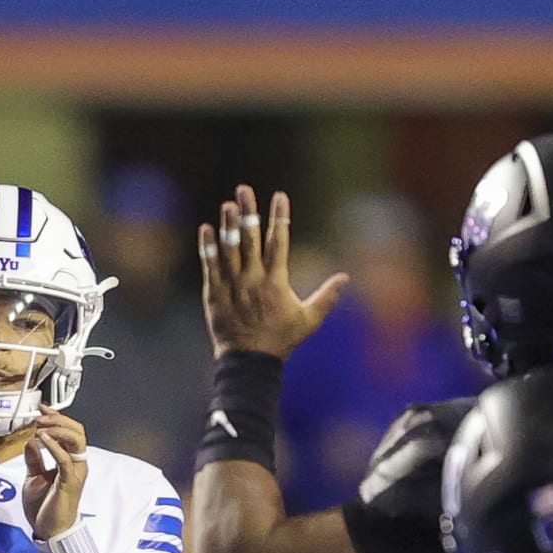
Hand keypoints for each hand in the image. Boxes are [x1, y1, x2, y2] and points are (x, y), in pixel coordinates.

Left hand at [23, 406, 87, 539]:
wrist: (50, 531)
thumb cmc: (45, 508)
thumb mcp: (34, 477)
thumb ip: (34, 459)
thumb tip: (30, 441)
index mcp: (70, 461)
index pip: (70, 432)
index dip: (57, 417)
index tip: (41, 408)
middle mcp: (77, 464)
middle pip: (77, 431)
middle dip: (59, 419)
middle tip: (40, 416)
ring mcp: (75, 472)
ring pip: (76, 441)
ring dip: (58, 429)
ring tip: (41, 426)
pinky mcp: (70, 482)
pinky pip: (66, 459)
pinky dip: (55, 446)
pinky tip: (42, 439)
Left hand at [199, 185, 348, 361]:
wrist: (249, 363)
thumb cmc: (281, 341)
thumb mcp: (309, 320)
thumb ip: (327, 296)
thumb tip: (346, 278)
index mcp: (276, 282)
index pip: (278, 242)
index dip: (279, 216)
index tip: (280, 195)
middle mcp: (253, 279)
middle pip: (250, 238)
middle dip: (249, 211)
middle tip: (245, 189)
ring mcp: (232, 285)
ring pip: (229, 249)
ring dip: (228, 224)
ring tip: (228, 204)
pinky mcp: (215, 294)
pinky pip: (210, 266)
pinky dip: (208, 247)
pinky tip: (206, 228)